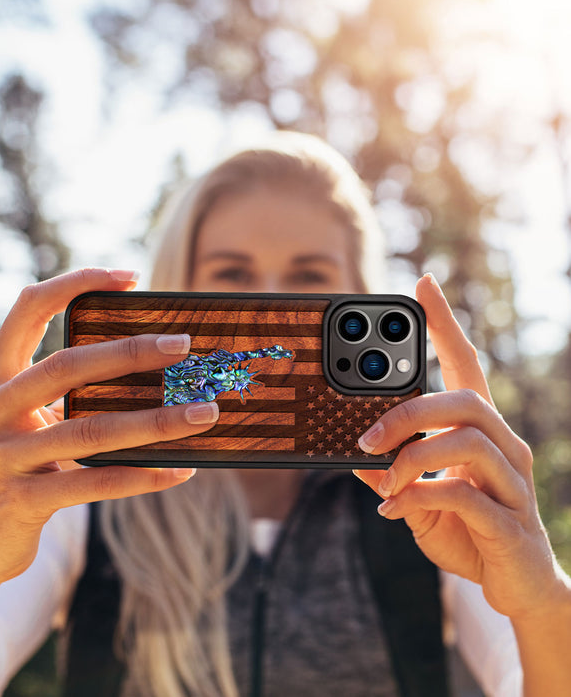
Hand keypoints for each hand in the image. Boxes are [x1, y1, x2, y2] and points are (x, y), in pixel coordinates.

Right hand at [0, 268, 219, 586]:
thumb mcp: (28, 420)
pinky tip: (180, 470)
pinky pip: (92, 484)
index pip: (28, 309)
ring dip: (155, 421)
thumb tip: (153, 366)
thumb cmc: (17, 466)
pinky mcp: (19, 502)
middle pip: (65, 367)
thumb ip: (67, 393)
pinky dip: (142, 476)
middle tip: (182, 346)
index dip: (76, 283)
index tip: (130, 276)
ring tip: (204, 413)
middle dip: (129, 352)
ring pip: (88, 430)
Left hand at [353, 273, 564, 620]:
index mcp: (480, 432)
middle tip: (366, 438)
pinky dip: (421, 496)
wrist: (515, 586)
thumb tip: (355, 459)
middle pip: (464, 400)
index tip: (423, 285)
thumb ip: (392, 475)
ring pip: (467, 440)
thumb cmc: (467, 530)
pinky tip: (396, 509)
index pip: (466, 365)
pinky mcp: (510, 522)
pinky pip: (464, 494)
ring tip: (383, 479)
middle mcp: (504, 447)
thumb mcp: (419, 498)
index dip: (446, 324)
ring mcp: (512, 483)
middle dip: (408, 412)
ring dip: (412, 457)